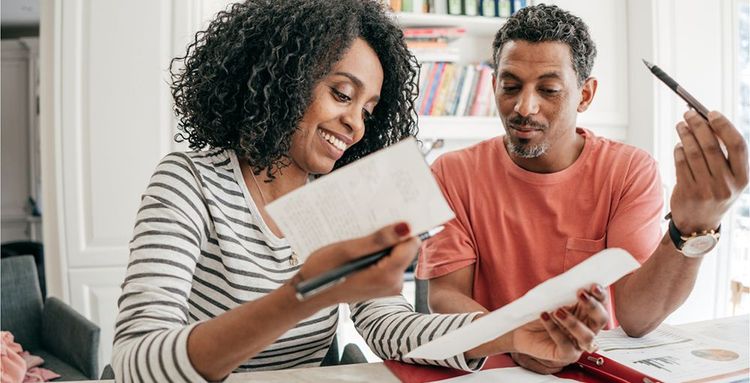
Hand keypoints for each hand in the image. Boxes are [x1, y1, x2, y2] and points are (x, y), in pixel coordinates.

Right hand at [295, 222, 418, 304]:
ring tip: (362, 239)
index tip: (389, 217)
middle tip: (370, 227)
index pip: (410, 244)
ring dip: (383, 244)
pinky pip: (389, 262)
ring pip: (397, 254)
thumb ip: (378, 240)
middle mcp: (394, 284)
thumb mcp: (347, 250)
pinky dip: (378, 253)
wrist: (310, 293)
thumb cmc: (323, 271)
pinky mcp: (384, 284)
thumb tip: (405, 227)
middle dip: (390, 236)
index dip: (402, 229)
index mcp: (387, 276)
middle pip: (405, 249)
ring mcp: (390, 286)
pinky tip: (362, 249)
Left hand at [511, 285, 608, 373]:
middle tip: (581, 294)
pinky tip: (545, 317)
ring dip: (574, 322)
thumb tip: (572, 283)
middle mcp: (586, 328)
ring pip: (587, 336)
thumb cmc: (538, 313)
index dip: (601, 295)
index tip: (593, 286)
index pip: (601, 304)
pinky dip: (555, 330)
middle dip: (593, 306)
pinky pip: (566, 345)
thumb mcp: (551, 299)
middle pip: (601, 319)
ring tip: (557, 311)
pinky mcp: (565, 354)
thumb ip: (564, 293)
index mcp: (585, 313)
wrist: (520, 330)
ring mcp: (577, 343)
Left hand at [670, 110, 748, 233]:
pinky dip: (678, 150)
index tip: (712, 113)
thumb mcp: (729, 179)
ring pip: (693, 153)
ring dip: (685, 135)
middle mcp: (727, 184)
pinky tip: (679, 145)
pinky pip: (681, 164)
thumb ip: (725, 155)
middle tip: (689, 113)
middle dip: (699, 125)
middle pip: (711, 146)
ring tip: (680, 125)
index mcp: (743, 178)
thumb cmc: (715, 193)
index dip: (724, 126)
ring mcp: (707, 190)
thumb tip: (708, 122)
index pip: (738, 145)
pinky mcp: (688, 193)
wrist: (699, 225)